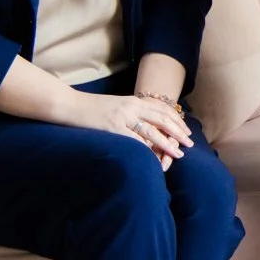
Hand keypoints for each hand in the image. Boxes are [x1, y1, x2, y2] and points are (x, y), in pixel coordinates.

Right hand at [70, 93, 192, 164]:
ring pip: (151, 132)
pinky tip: (154, 158)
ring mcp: (122, 118)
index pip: (162, 110)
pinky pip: (134, 141)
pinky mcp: (113, 129)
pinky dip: (146, 150)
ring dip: (167, 144)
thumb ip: (132, 113)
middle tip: (189, 143)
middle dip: (178, 132)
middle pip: (162, 120)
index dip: (176, 121)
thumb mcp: (117, 106)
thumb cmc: (92, 108)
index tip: (186, 131)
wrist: (70, 105)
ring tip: (178, 153)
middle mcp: (131, 107)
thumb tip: (147, 125)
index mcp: (133, 101)